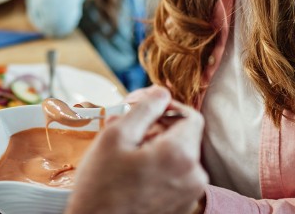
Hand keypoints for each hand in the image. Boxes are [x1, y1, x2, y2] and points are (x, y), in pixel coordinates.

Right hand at [65, 86, 207, 213]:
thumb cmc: (100, 187)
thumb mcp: (115, 136)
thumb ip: (144, 108)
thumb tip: (161, 92)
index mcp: (180, 154)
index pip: (190, 115)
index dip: (165, 105)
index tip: (141, 107)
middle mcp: (194, 176)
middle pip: (184, 136)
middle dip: (157, 126)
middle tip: (125, 128)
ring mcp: (189, 194)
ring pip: (178, 156)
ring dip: (155, 147)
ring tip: (124, 152)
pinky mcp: (181, 206)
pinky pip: (174, 175)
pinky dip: (157, 166)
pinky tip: (131, 170)